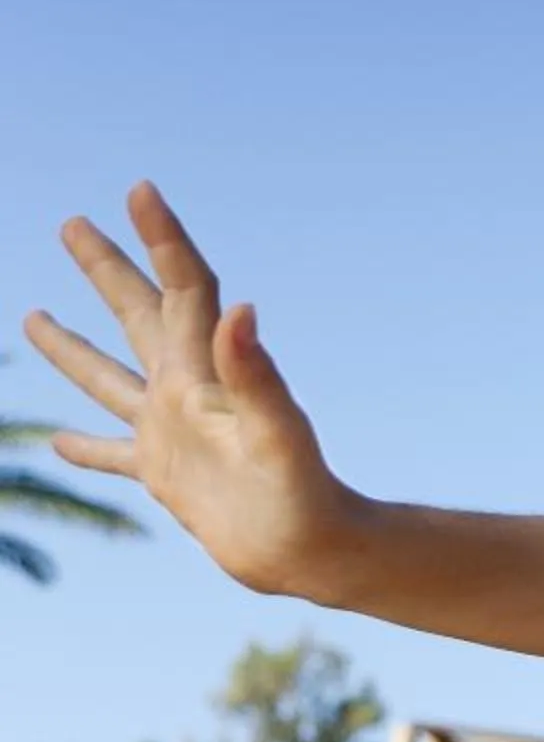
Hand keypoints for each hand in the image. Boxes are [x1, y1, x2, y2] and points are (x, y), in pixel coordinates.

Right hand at [22, 184, 357, 594]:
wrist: (312, 551)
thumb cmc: (302, 495)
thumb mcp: (277, 434)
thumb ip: (255, 373)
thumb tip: (240, 306)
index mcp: (209, 372)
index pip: (184, 288)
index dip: (164, 238)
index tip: (140, 190)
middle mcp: (187, 391)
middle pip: (139, 314)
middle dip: (108, 267)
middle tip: (73, 223)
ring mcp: (172, 432)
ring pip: (110, 377)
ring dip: (73, 347)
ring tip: (33, 314)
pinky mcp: (166, 475)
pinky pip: (114, 452)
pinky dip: (87, 446)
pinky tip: (58, 441)